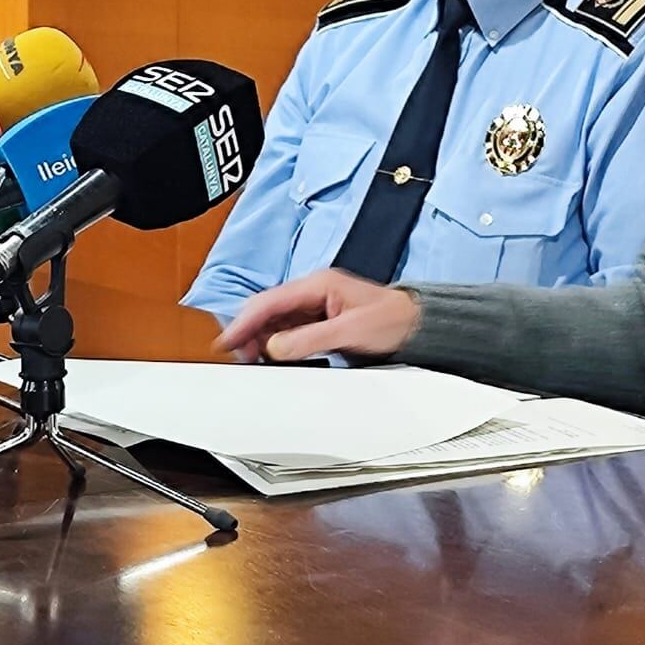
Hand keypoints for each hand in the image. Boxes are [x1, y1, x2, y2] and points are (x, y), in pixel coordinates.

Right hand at [214, 269, 420, 362]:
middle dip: (249, 331)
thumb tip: (275, 347)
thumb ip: (310, 340)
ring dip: (261, 339)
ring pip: (276, 320)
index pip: (270, 301)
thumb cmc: (392, 321)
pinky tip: (272, 356)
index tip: (227, 341)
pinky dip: (276, 343)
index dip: (244, 321)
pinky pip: (289, 330)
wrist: (417, 327)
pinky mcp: (320, 320)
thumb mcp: (350, 332)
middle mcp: (314, 291)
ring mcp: (317, 305)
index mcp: (319, 285)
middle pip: (268, 309)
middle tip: (237, 356)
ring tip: (252, 359)